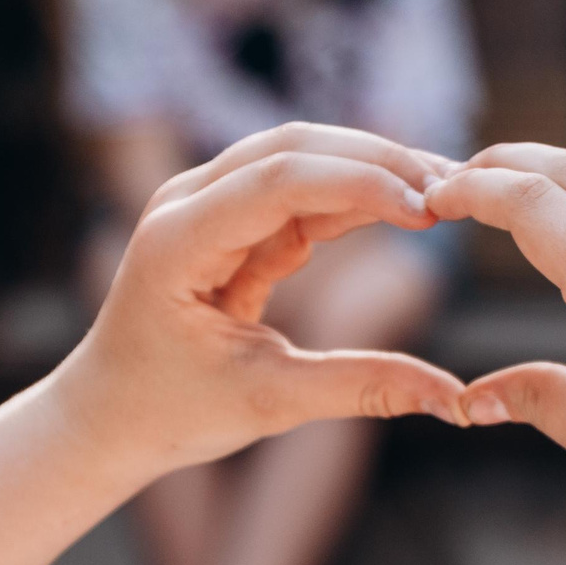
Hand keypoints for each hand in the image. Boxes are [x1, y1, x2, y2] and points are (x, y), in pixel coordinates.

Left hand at [53, 123, 466, 477]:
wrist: (108, 417)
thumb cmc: (170, 413)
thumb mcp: (270, 402)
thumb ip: (361, 388)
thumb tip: (455, 401)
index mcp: (178, 241)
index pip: (277, 181)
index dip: (359, 183)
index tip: (429, 211)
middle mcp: (187, 203)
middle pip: (292, 147)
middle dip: (377, 161)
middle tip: (456, 187)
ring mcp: (208, 204)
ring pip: (303, 158)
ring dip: (373, 171)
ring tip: (448, 194)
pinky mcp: (234, 221)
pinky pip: (304, 193)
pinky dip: (358, 199)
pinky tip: (412, 211)